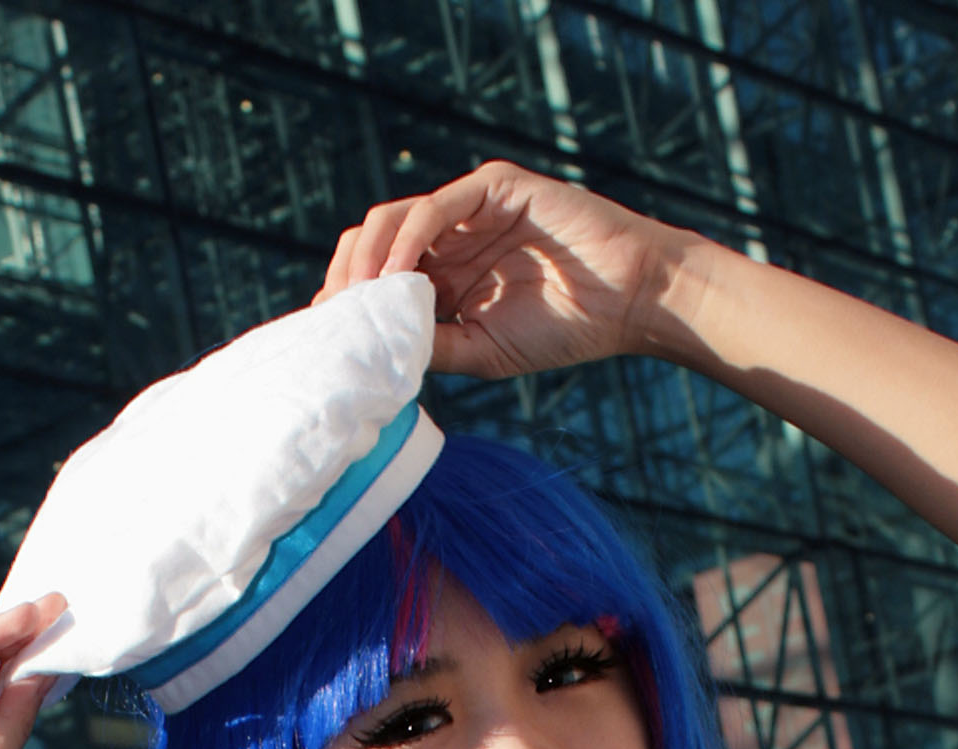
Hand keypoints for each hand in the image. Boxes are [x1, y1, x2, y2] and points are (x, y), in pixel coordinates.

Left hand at [319, 165, 691, 379]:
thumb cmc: (567, 329)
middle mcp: (448, 239)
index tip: (328, 337)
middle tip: (336, 318)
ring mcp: (468, 209)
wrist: (629, 300)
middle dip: (345, 280)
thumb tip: (373, 352)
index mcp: (443, 276)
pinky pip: (432, 208)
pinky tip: (396, 277)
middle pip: (371, 244)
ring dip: (366, 260)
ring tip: (359, 300)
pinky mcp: (491, 188)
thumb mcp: (483, 351)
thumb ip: (430, 346)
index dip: (347, 301)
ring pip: (390, 220)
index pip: (378, 278)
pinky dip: (406, 240)